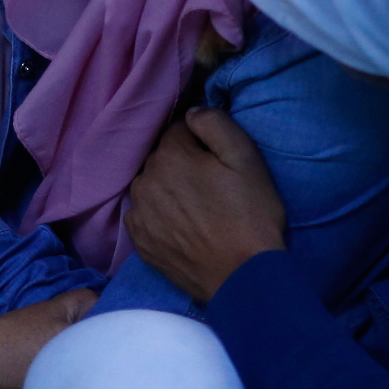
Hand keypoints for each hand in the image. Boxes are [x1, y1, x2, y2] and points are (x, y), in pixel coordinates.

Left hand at [125, 109, 285, 300]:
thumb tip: (191, 113)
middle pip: (163, 158)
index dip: (202, 143)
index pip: (180, 131)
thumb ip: (214, 123)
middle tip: (213, 188)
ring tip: (199, 211)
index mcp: (169, 154)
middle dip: (184, 165)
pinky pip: (146, 215)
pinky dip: (160, 216)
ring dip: (170, 190)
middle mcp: (145, 179)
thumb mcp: (246, 156)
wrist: (242, 276)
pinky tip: (184, 227)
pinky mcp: (139, 241)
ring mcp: (139, 213)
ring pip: (153, 186)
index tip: (219, 163)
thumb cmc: (250, 214)